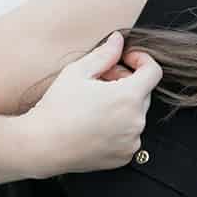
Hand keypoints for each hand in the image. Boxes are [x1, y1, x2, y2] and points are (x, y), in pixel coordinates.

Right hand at [23, 33, 162, 175]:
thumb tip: (119, 40)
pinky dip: (119, 127)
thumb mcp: (78, 72)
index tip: (126, 59)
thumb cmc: (57, 107)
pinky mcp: (125, 156)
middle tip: (99, 81)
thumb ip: (104, 54)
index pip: (153, 72)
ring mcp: (132, 141)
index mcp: (128, 97)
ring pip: (136, 114)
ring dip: (122, 105)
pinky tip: (95, 124)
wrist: (43, 146)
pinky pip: (129, 135)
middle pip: (143, 93)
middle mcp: (136, 121)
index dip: (141, 60)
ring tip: (94, 104)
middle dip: (126, 82)